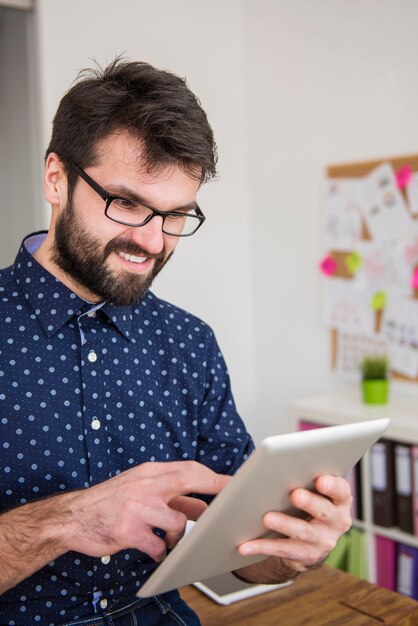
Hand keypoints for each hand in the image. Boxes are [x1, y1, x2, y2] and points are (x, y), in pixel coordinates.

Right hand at [59, 461, 228, 561]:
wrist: (73, 517)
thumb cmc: (111, 502)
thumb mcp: (140, 489)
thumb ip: (170, 495)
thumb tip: (202, 506)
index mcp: (149, 472)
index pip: (188, 468)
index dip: (213, 476)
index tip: (234, 482)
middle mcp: (144, 486)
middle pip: (187, 480)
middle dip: (214, 488)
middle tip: (231, 501)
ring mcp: (137, 508)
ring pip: (177, 522)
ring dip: (179, 537)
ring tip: (168, 541)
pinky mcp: (128, 532)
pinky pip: (157, 546)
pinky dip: (160, 552)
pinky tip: (154, 551)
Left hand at [235, 475, 351, 581]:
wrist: (312, 538)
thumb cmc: (308, 502)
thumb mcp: (311, 487)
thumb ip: (298, 474)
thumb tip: (261, 466)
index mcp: (339, 499)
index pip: (342, 491)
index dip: (333, 486)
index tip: (321, 480)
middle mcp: (337, 521)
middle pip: (324, 511)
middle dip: (310, 502)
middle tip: (295, 494)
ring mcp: (324, 540)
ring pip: (303, 532)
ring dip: (284, 524)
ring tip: (267, 518)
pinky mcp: (307, 555)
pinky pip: (283, 549)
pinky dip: (262, 546)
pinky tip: (245, 545)